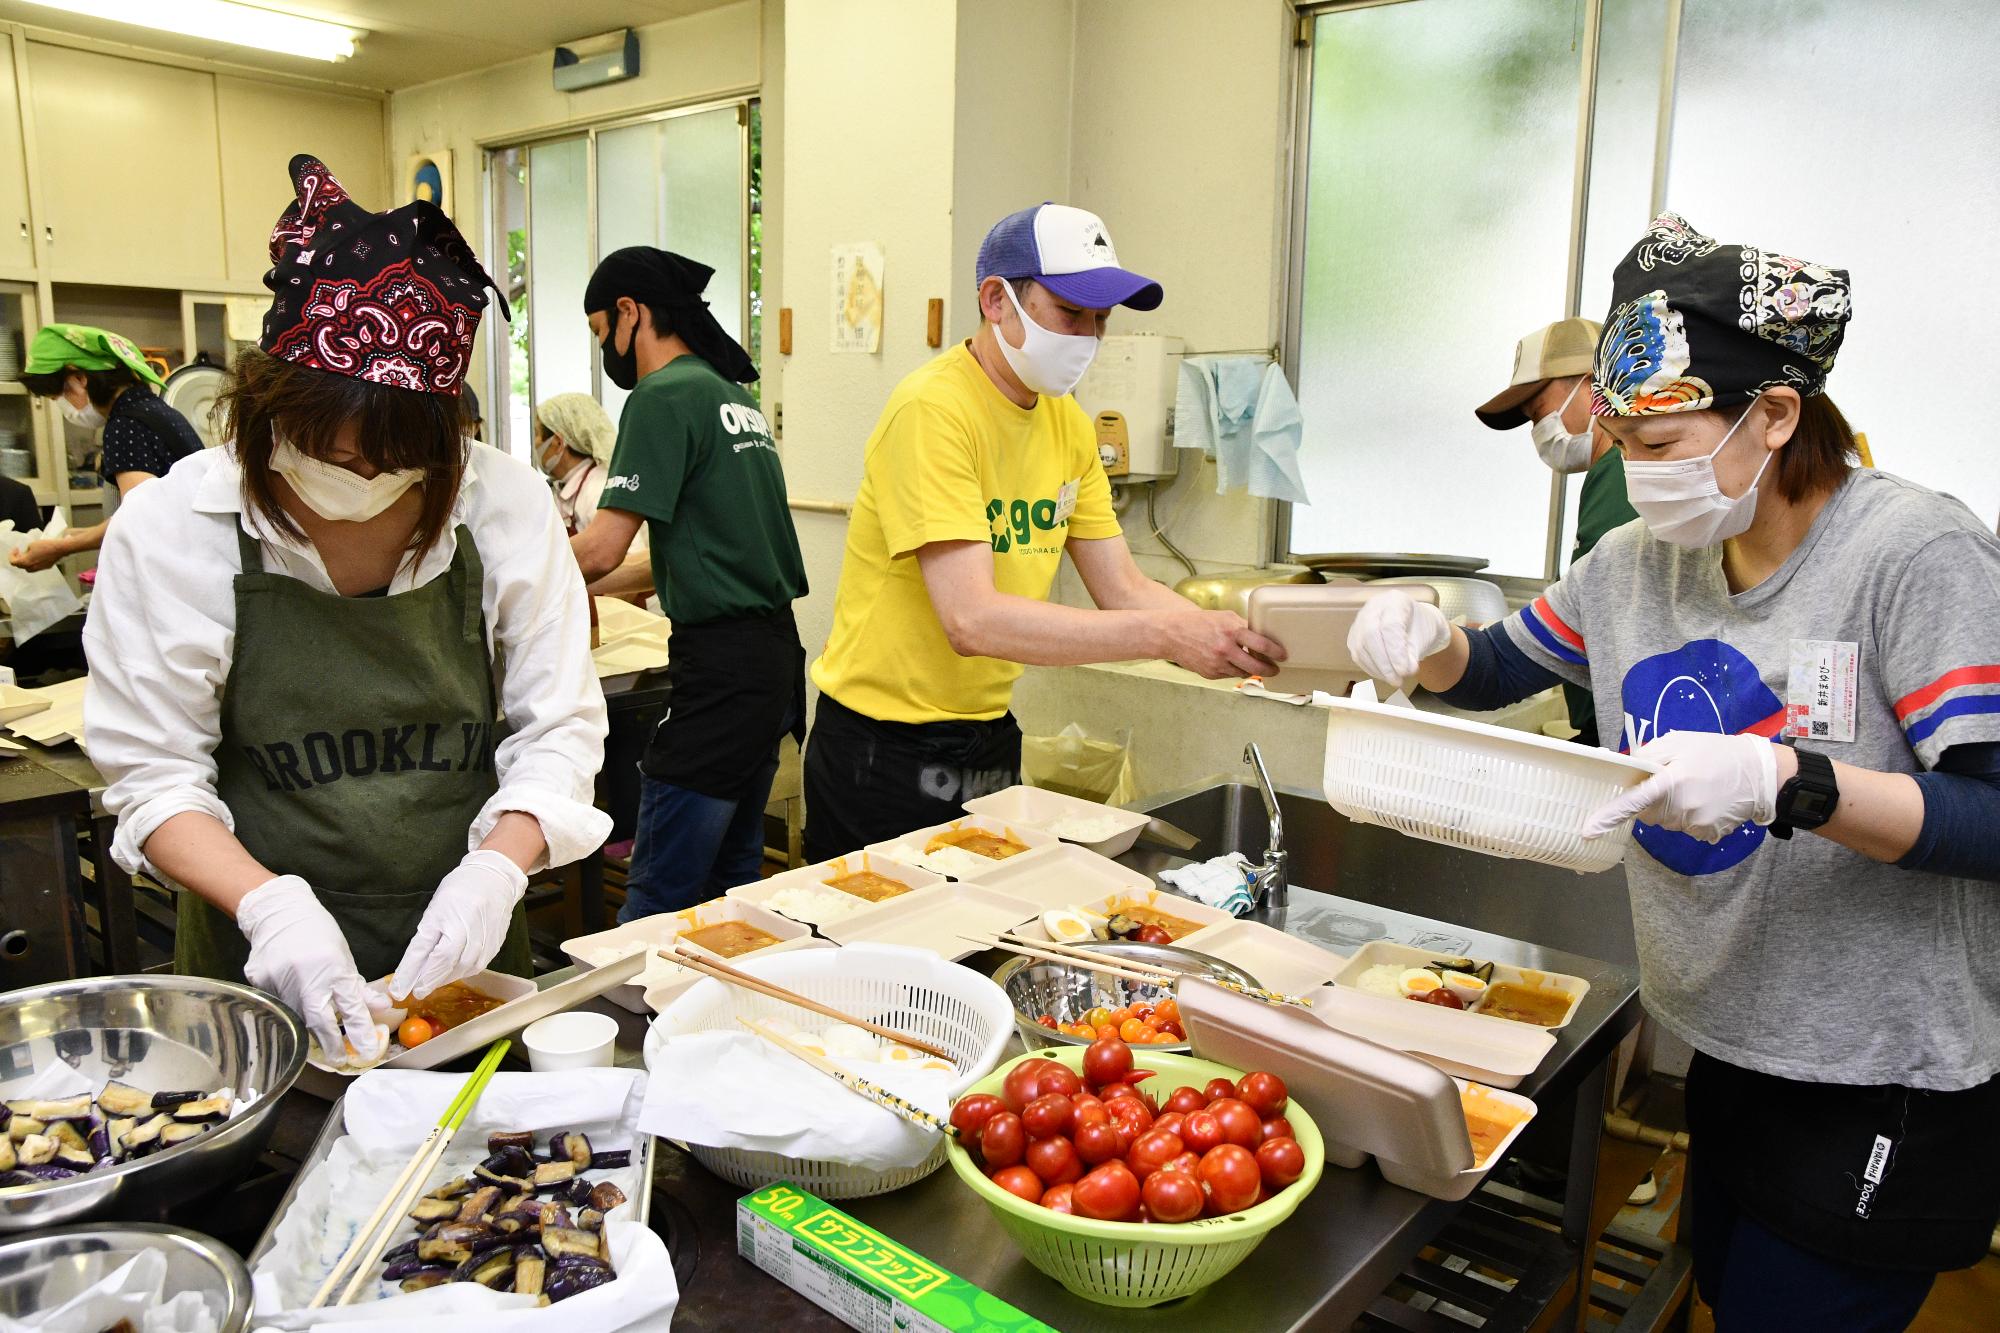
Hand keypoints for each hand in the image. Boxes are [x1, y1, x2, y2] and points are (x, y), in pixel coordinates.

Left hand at [8, 540, 63, 571]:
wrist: (59, 549)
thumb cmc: (46, 546)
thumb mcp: (31, 544)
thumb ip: (26, 551)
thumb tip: (26, 553)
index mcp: (26, 562)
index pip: (13, 562)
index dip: (12, 555)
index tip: (16, 549)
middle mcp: (32, 567)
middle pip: (20, 566)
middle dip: (18, 559)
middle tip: (20, 552)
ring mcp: (39, 568)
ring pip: (28, 568)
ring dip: (26, 562)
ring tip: (28, 555)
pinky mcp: (46, 567)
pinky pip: (36, 567)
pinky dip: (34, 563)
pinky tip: (37, 556)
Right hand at [236, 875, 384, 1063]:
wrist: (279, 913)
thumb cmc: (317, 932)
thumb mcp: (343, 956)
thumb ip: (357, 985)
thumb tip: (380, 1007)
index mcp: (332, 967)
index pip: (351, 1007)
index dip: (360, 1031)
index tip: (366, 1051)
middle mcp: (306, 976)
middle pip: (319, 1021)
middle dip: (331, 1044)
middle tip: (340, 1059)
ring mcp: (279, 980)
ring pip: (296, 1016)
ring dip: (308, 1027)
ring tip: (317, 1032)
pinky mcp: (259, 982)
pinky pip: (276, 1004)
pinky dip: (287, 1008)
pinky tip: (290, 998)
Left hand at [391, 850, 528, 998]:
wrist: (495, 878)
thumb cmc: (460, 889)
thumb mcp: (436, 909)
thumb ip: (426, 937)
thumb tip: (415, 966)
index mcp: (446, 916)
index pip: (424, 951)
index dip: (410, 972)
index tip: (398, 990)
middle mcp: (466, 929)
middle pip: (445, 963)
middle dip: (428, 980)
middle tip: (417, 991)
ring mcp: (484, 937)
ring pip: (463, 968)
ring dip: (445, 977)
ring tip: (434, 982)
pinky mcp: (495, 943)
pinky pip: (478, 965)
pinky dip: (463, 971)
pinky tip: (454, 971)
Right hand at [1156, 607, 1286, 678]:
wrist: (1172, 634)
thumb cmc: (1199, 623)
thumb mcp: (1224, 617)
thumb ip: (1243, 626)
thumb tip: (1261, 637)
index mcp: (1232, 630)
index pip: (1261, 644)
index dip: (1276, 652)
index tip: (1283, 655)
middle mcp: (1226, 649)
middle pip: (1256, 666)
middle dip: (1269, 670)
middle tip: (1275, 669)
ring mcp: (1218, 663)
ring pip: (1243, 673)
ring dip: (1251, 671)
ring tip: (1254, 666)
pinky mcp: (1211, 673)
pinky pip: (1229, 675)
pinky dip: (1234, 671)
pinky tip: (1232, 664)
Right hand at [1347, 592, 1451, 683]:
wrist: (1413, 624)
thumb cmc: (1420, 629)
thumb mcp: (1424, 639)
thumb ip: (1413, 654)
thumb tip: (1404, 671)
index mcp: (1395, 601)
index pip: (1390, 626)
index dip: (1395, 651)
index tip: (1404, 671)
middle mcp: (1373, 607)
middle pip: (1370, 634)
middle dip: (1384, 663)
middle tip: (1397, 680)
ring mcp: (1360, 620)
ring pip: (1361, 646)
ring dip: (1377, 668)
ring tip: (1394, 680)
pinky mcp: (1354, 635)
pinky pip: (1357, 654)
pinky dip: (1371, 668)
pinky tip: (1384, 675)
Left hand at [1583, 731, 1779, 842]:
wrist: (1760, 772)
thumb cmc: (1714, 752)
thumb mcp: (1678, 742)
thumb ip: (1647, 757)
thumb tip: (1623, 769)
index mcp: (1672, 781)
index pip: (1633, 801)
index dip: (1608, 816)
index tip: (1587, 831)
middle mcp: (1683, 807)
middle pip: (1647, 813)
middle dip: (1652, 800)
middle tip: (1675, 780)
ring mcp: (1697, 823)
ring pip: (1666, 822)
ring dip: (1671, 808)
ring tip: (1695, 787)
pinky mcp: (1708, 834)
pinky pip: (1685, 828)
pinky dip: (1689, 817)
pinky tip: (1706, 800)